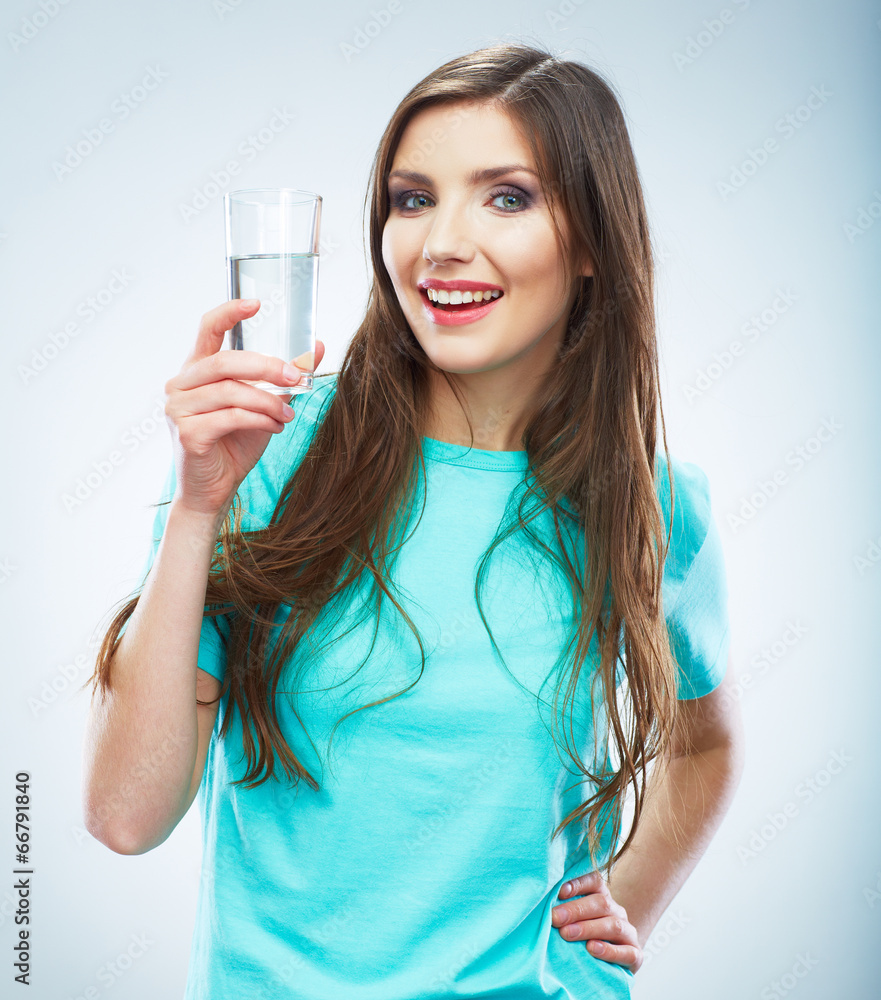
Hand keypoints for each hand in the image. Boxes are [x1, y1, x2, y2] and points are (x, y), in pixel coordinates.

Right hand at [164, 298, 325, 519]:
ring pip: (232, 392)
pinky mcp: (188, 433)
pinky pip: (231, 417)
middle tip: (296, 376)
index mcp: (196, 370)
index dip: (229, 312)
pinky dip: (260, 420)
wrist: (213, 489)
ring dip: (268, 401)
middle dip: (266, 367)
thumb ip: (284, 376)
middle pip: (225, 362)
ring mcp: (179, 409)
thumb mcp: (265, 404)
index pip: (207, 330)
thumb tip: (317, 347)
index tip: (256, 303)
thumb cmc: (235, 443)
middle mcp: (181, 384)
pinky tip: (275, 427)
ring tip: (288, 413)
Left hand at [551, 872, 643, 974]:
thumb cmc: (580, 940)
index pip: (594, 881)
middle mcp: (617, 912)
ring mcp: (628, 933)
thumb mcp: (572, 922)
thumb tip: (541, 902)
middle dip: (576, 910)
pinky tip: (592, 949)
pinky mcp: (635, 956)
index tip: (559, 891)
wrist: (604, 969)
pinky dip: (609, 951)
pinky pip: (627, 952)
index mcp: (603, 897)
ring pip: (613, 925)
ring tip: (567, 934)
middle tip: (555, 918)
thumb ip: (563, 910)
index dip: (578, 884)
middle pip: (601, 903)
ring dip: (588, 928)